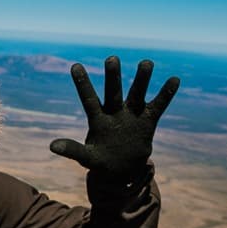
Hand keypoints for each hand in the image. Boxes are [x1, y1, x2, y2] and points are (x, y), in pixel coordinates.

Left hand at [50, 56, 178, 179]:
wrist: (122, 169)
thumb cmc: (101, 162)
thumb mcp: (87, 158)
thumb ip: (72, 150)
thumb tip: (51, 146)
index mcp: (97, 119)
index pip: (88, 99)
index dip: (82, 83)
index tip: (75, 65)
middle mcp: (114, 112)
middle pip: (113, 92)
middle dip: (113, 76)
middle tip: (111, 58)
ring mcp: (131, 114)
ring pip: (136, 94)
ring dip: (141, 79)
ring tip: (146, 62)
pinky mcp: (147, 121)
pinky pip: (158, 105)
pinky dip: (166, 94)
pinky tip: (175, 79)